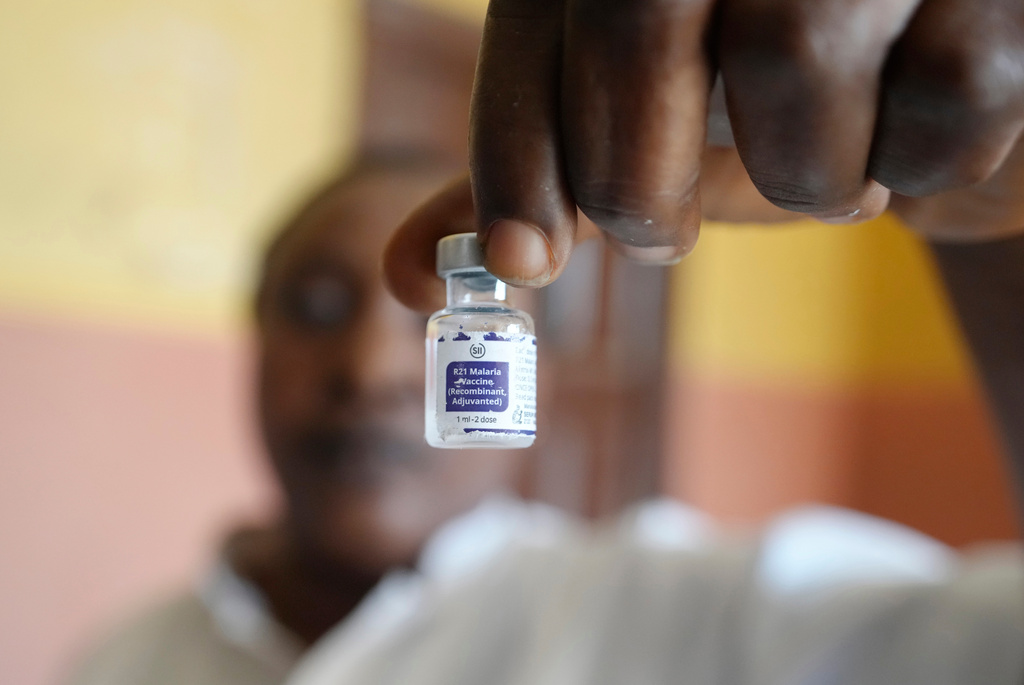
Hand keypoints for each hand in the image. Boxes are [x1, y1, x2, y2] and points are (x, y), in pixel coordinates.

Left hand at [384, 0, 1023, 310]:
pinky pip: (943, 100)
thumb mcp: (644, 139)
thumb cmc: (777, 110)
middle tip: (657, 240)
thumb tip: (406, 274)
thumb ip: (532, 183)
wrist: (943, 82)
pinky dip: (917, 166)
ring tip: (827, 169)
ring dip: (801, 175)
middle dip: (634, 172)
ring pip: (796, 61)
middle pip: (640, 14)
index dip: (514, 142)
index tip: (522, 263)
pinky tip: (917, 147)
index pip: (545, 10)